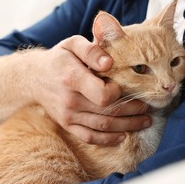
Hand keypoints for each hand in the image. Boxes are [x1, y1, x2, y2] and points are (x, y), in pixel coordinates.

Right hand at [31, 35, 151, 144]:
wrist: (35, 77)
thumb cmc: (59, 58)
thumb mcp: (72, 44)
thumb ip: (91, 50)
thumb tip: (109, 62)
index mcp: (72, 78)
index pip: (103, 94)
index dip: (118, 93)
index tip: (124, 87)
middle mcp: (70, 100)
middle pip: (108, 112)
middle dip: (133, 112)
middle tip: (149, 108)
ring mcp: (68, 115)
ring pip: (102, 126)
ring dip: (127, 126)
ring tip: (145, 121)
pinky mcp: (67, 124)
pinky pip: (88, 137)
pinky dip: (107, 140)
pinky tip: (123, 136)